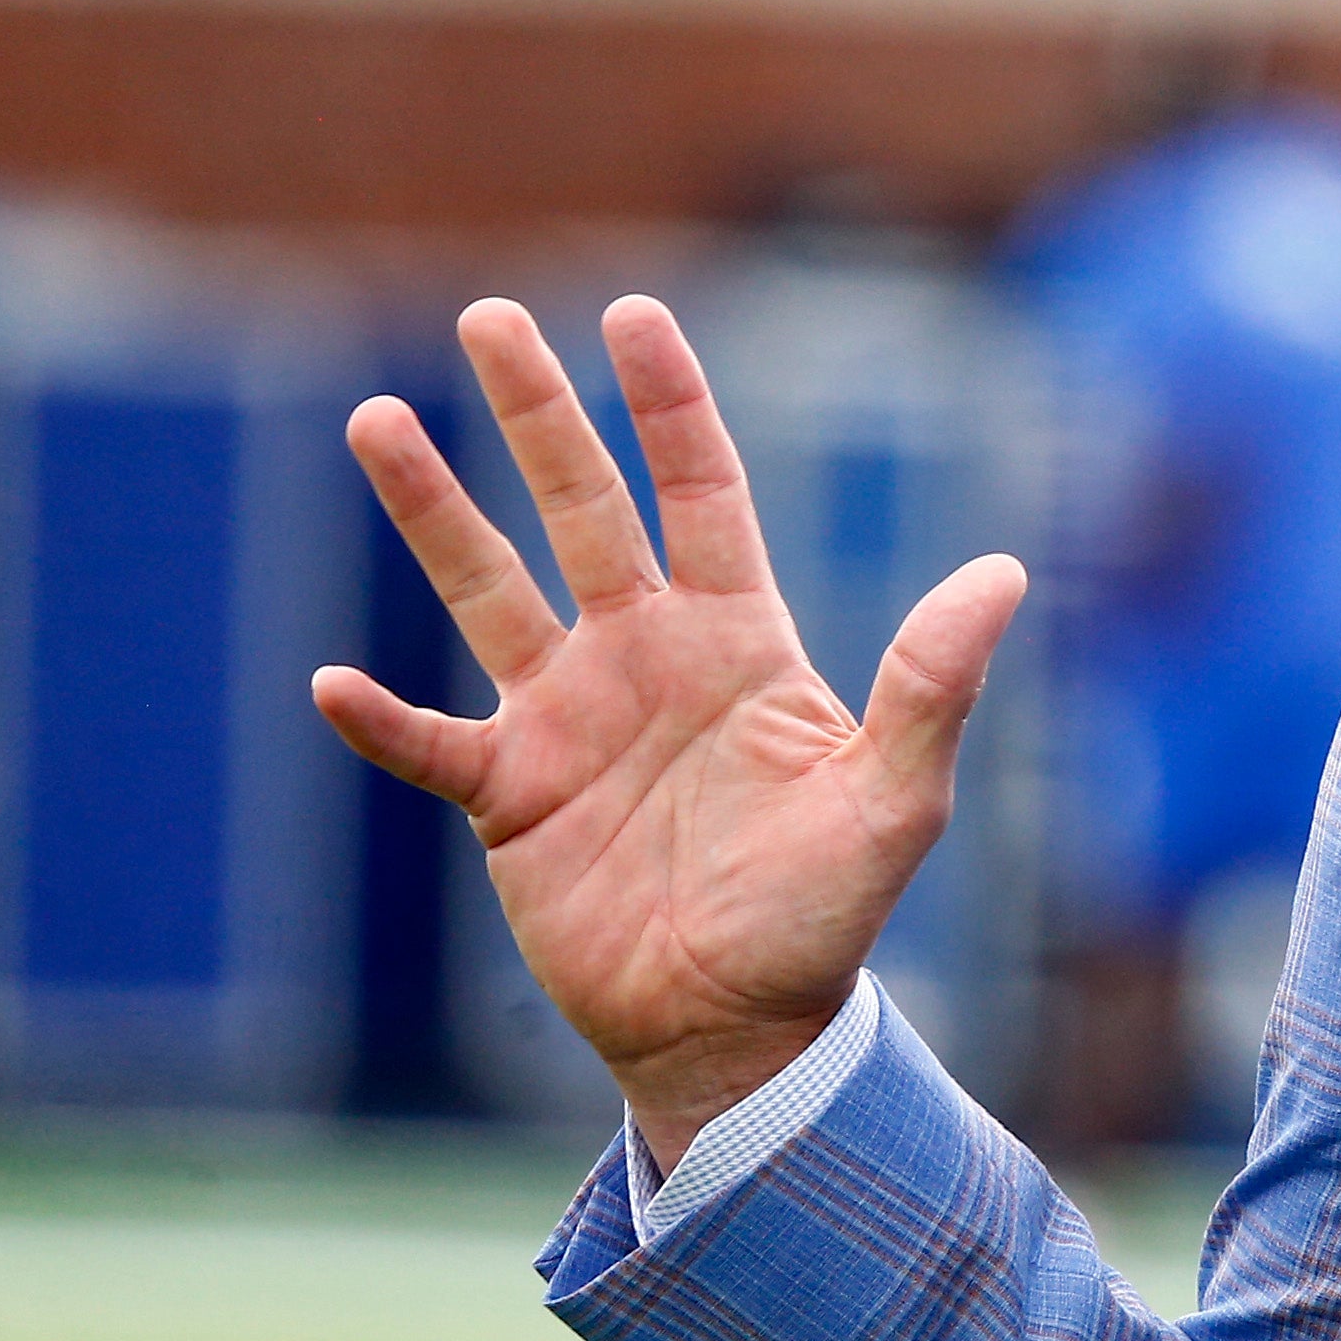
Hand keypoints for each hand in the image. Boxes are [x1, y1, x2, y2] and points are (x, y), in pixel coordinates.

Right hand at [311, 297, 1026, 1164]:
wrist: (742, 1026)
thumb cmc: (824, 912)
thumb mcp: (895, 798)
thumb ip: (933, 684)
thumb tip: (1005, 572)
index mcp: (736, 639)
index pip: (700, 492)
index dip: (669, 407)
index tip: (634, 317)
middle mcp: (644, 657)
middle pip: (579, 507)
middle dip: (536, 414)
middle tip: (489, 314)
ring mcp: (567, 721)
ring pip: (485, 591)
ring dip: (433, 512)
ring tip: (374, 419)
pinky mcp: (510, 799)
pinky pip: (430, 743)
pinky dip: (383, 720)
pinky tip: (335, 683)